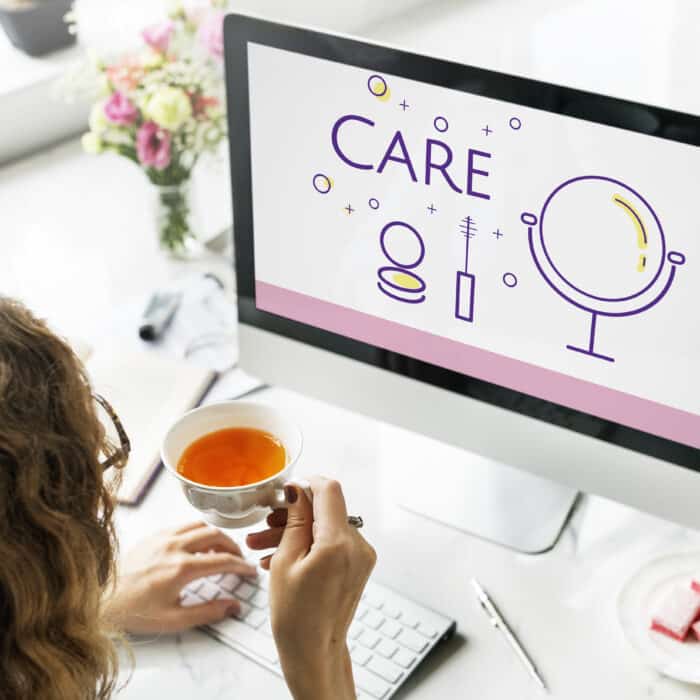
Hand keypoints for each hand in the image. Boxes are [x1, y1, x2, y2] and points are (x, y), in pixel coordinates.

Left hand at [105, 521, 256, 634]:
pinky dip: (197, 531)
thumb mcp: (173, 620)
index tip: (250, 571)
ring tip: (219, 550)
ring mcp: (163, 537)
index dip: (242, 565)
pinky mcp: (153, 535)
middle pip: (216, 535)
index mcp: (181, 568)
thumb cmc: (133, 611)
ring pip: (200, 525)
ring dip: (216, 535)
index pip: (223, 560)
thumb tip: (233, 606)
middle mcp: (174, 547)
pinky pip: (183, 525)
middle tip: (238, 558)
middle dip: (232, 546)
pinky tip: (196, 546)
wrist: (101, 599)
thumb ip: (207, 613)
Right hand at [247, 477, 375, 699]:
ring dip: (296, 531)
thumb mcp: (285, 560)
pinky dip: (309, 544)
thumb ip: (295, 519)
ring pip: (325, 526)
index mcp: (339, 543)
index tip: (287, 489)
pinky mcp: (358, 564)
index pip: (329, 490)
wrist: (313, 652)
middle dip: (293, 513)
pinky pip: (332, 542)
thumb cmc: (296, 616)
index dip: (307, 484)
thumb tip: (298, 490)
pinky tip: (280, 556)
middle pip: (325, 510)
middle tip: (265, 523)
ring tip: (262, 545)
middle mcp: (357, 545)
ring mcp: (361, 555)